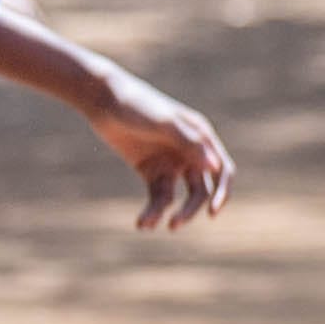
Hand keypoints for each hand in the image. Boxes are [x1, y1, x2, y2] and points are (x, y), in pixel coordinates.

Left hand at [86, 72, 231, 228]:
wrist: (102, 99)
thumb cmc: (137, 105)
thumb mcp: (164, 123)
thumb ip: (190, 144)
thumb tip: (215, 168)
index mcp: (201, 139)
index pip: (222, 171)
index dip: (222, 193)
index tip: (212, 212)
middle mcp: (189, 154)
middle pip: (199, 191)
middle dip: (189, 210)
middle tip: (175, 224)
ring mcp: (170, 163)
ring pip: (176, 198)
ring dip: (165, 213)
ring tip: (147, 224)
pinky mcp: (150, 171)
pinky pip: (157, 196)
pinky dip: (151, 210)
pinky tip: (142, 223)